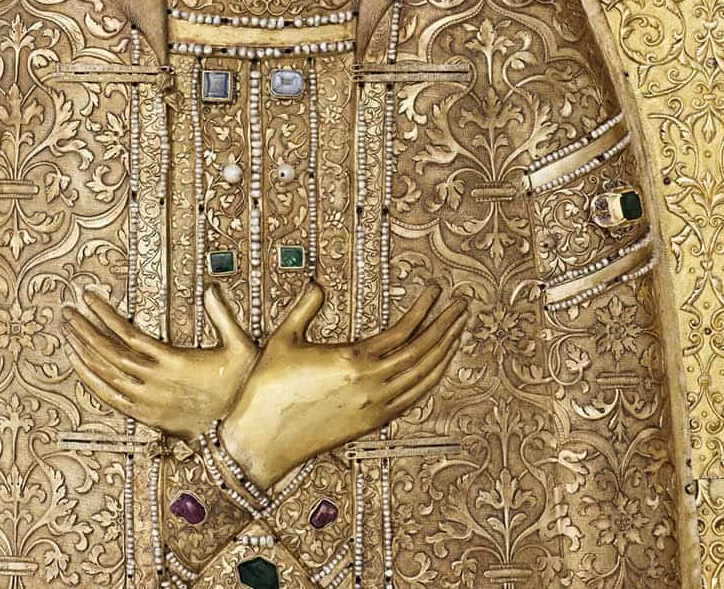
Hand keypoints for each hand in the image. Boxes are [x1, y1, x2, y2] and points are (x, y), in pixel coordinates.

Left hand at [63, 285, 256, 441]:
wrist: (238, 432)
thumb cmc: (241, 387)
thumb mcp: (241, 346)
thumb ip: (223, 316)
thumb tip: (211, 288)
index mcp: (174, 362)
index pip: (129, 334)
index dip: (106, 316)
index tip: (90, 298)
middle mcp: (155, 382)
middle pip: (110, 353)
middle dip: (85, 330)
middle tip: (68, 312)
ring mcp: (148, 401)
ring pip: (106, 375)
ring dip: (84, 353)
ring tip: (68, 332)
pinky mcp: (146, 416)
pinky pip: (110, 398)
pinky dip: (91, 381)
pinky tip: (79, 366)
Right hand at [220, 282, 466, 488]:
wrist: (260, 441)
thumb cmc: (267, 388)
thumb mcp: (283, 338)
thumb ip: (305, 307)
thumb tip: (319, 283)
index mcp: (351, 360)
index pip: (402, 331)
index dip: (424, 308)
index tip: (436, 289)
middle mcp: (370, 385)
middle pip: (422, 353)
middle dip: (446, 326)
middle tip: (463, 305)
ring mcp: (374, 407)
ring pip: (422, 378)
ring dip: (444, 352)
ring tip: (458, 329)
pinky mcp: (371, 424)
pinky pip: (412, 399)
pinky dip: (430, 379)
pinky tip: (436, 366)